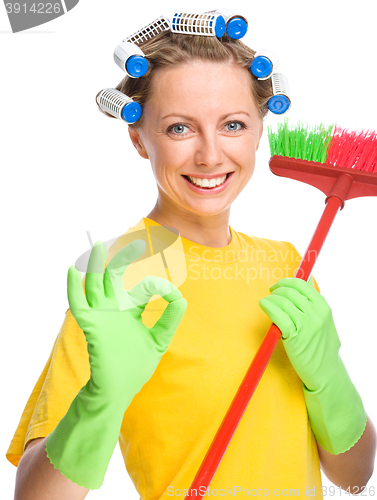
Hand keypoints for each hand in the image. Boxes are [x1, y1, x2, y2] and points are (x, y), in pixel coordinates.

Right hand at [67, 239, 186, 404]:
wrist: (119, 389)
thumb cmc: (136, 367)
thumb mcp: (159, 340)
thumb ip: (169, 319)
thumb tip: (180, 297)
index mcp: (131, 310)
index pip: (145, 287)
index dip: (160, 286)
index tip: (174, 294)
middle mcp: (115, 308)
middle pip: (116, 277)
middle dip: (122, 259)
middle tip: (133, 243)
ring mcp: (102, 315)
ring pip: (96, 283)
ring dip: (95, 264)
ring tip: (98, 245)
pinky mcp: (91, 325)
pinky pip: (78, 303)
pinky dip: (73, 288)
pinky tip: (71, 271)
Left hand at [259, 277, 340, 391]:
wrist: (325, 372)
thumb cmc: (321, 346)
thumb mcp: (325, 321)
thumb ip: (313, 304)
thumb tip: (300, 283)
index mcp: (324, 306)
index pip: (301, 284)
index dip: (285, 283)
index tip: (277, 287)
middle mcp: (316, 313)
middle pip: (289, 292)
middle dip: (276, 292)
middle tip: (271, 297)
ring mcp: (306, 324)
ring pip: (281, 302)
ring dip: (270, 300)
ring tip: (267, 304)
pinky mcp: (294, 335)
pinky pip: (277, 314)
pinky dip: (268, 307)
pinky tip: (264, 306)